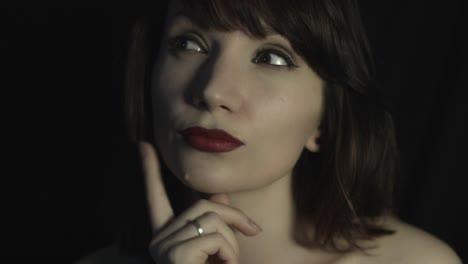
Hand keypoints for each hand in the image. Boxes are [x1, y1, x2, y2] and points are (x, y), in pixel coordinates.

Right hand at [139, 141, 261, 263]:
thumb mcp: (218, 246)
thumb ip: (215, 219)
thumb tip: (219, 192)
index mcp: (164, 235)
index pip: (156, 197)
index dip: (150, 170)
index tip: (143, 144)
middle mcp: (158, 239)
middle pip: (203, 204)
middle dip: (235, 216)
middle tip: (254, 231)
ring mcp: (164, 247)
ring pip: (212, 218)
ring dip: (233, 242)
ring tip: (229, 262)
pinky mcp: (176, 255)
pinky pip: (216, 237)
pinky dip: (231, 253)